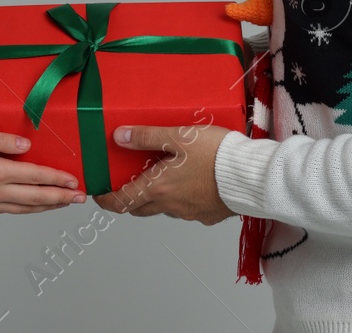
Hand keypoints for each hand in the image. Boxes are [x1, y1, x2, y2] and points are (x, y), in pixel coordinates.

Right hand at [0, 130, 84, 213]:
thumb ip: (0, 140)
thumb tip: (26, 145)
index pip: (34, 176)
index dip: (56, 178)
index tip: (74, 179)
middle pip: (37, 197)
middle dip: (62, 197)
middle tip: (81, 197)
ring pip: (28, 208)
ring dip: (50, 206)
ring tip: (67, 203)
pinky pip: (15, 212)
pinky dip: (32, 210)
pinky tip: (39, 207)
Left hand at [91, 123, 233, 224]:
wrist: (251, 176)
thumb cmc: (216, 154)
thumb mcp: (178, 136)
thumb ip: (147, 136)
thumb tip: (120, 136)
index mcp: (159, 188)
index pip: (122, 202)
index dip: (107, 200)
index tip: (99, 195)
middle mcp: (171, 206)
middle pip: (141, 208)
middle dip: (130, 198)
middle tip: (128, 183)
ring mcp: (190, 213)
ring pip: (164, 208)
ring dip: (158, 197)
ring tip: (163, 176)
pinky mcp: (208, 215)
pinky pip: (187, 209)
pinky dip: (182, 198)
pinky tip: (191, 181)